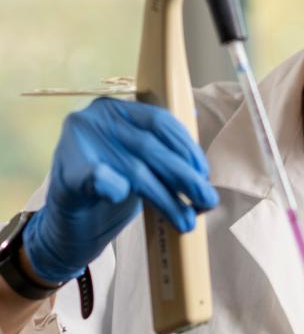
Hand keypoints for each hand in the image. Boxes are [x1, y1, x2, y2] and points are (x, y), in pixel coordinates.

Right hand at [23, 97, 218, 283]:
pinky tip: (127, 200)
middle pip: (151, 147)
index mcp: (115, 110)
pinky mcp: (66, 175)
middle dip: (184, 176)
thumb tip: (201, 166)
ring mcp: (77, 145)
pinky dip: (116, 189)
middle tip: (207, 201)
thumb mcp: (139, 162)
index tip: (204, 173)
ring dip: (166, 198)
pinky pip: (99, 180)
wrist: (71, 223)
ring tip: (186, 220)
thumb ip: (164, 153)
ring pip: (134, 170)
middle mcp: (95, 120)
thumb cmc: (112, 189)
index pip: (160, 121)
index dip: (187, 148)